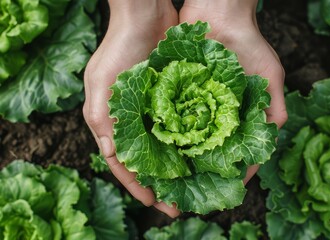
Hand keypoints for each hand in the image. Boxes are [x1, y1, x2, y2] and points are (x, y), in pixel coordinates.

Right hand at [83, 0, 179, 217]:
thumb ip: (104, 121)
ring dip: (178, 169)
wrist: (145, 16)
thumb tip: (112, 156)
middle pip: (148, 161)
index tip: (153, 203)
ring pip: (167, 149)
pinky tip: (201, 158)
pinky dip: (189, 144)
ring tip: (192, 189)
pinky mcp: (172, 100)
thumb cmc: (119, 48)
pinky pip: (182, 128)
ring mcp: (154, 111)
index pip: (123, 163)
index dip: (137, 186)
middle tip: (178, 206)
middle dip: (161, 185)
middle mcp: (134, 121)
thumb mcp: (102, 85)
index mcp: (112, 122)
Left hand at [180, 0, 287, 182]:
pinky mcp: (176, 92)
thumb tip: (274, 137)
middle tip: (190, 193)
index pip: (235, 149)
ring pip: (186, 138)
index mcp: (237, 114)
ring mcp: (194, 104)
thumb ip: (274, 107)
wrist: (219, 13)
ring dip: (180, 159)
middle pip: (207, 149)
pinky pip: (169, 117)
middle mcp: (214, 112)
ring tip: (171, 181)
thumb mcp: (270, 76)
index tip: (225, 190)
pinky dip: (164, 133)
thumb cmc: (248, 44)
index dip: (232, 170)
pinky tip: (158, 150)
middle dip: (200, 172)